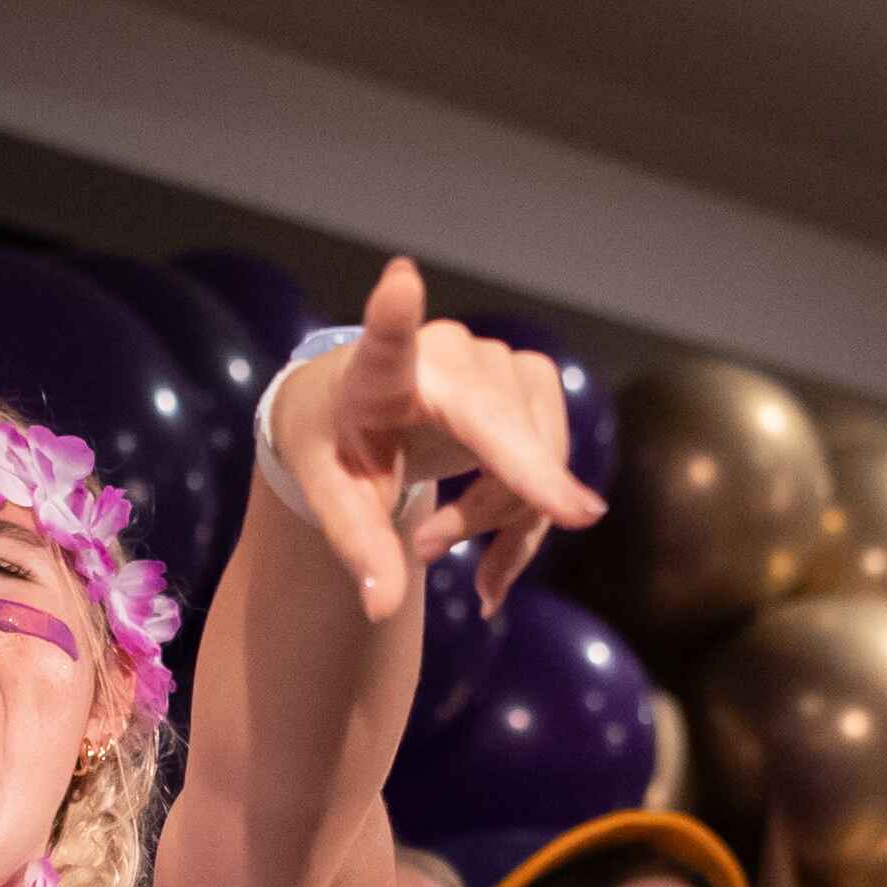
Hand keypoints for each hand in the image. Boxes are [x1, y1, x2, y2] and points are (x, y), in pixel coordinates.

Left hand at [269, 257, 604, 621]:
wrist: (356, 410)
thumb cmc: (338, 447)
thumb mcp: (334, 499)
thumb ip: (358, 547)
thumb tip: (381, 607)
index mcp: (378, 374)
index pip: (386, 341)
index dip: (395, 316)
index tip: (400, 279)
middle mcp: (446, 354)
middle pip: (502, 437)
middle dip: (484, 512)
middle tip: (425, 554)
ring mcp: (497, 361)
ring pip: (538, 457)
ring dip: (504, 521)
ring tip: (438, 548)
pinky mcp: (531, 381)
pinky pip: (552, 464)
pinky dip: (529, 520)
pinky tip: (492, 565)